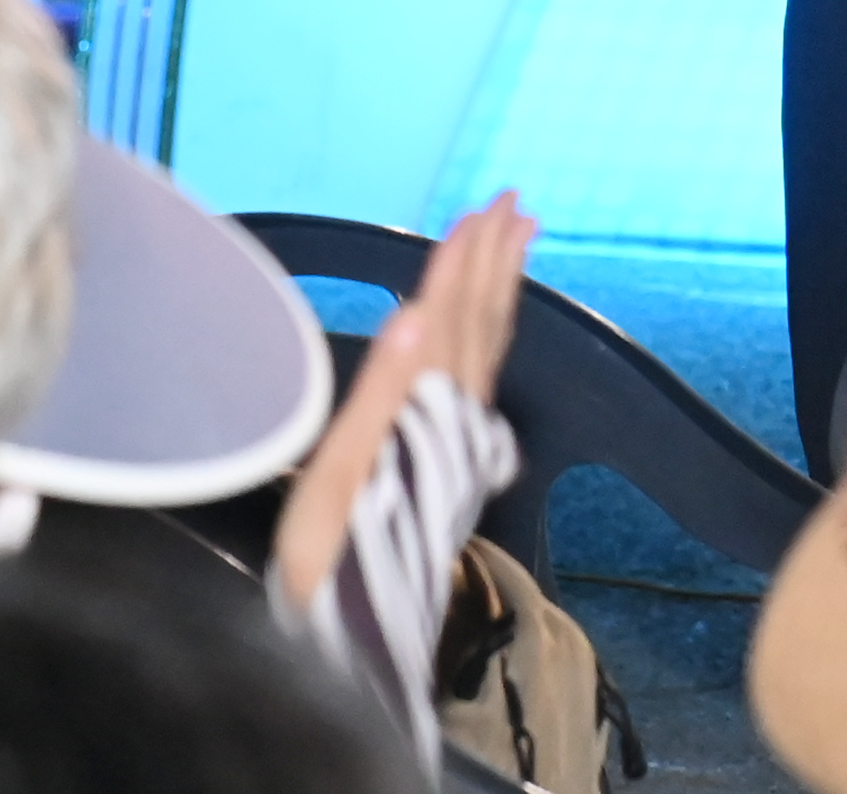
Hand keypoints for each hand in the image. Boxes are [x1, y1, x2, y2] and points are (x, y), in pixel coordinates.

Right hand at [272, 193, 538, 611]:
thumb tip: (414, 315)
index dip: (461, 264)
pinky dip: (488, 335)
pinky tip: (486, 328)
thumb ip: (380, 395)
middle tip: (514, 205)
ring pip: (487, 349)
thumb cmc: (331, 561)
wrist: (356, 640)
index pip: (447, 319)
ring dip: (499, 290)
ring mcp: (455, 440)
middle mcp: (447, 418)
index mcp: (419, 411)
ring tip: (516, 242)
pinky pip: (481, 375)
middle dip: (493, 262)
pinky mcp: (452, 461)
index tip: (481, 211)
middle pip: (477, 326)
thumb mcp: (338, 478)